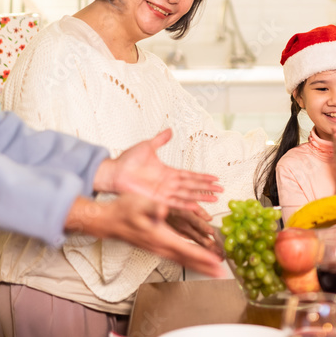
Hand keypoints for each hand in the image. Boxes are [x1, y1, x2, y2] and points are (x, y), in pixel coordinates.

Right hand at [64, 194, 223, 276]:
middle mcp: (160, 247)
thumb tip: (162, 211)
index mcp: (160, 237)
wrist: (108, 220)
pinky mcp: (156, 247)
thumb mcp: (138, 203)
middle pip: (187, 260)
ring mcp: (157, 249)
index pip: (186, 250)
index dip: (202, 256)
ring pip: (182, 260)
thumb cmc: (123, 210)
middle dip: (205, 267)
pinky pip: (177, 257)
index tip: (216, 263)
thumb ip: (152, 207)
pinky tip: (194, 260)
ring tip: (213, 272)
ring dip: (199, 267)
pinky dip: (189, 260)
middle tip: (221, 274)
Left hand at [95, 128, 221, 209]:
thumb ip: (160, 140)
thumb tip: (169, 130)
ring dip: (201, 197)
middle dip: (207, 188)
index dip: (203, 177)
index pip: (190, 175)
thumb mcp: (147, 146)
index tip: (215, 178)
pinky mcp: (156, 199)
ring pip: (187, 195)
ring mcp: (163, 192)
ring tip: (214, 199)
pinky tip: (196, 206)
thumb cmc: (127, 160)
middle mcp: (168, 183)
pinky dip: (185, 205)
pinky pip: (174, 203)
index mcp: (168, 172)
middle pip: (193, 186)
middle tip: (221, 190)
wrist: (114, 171)